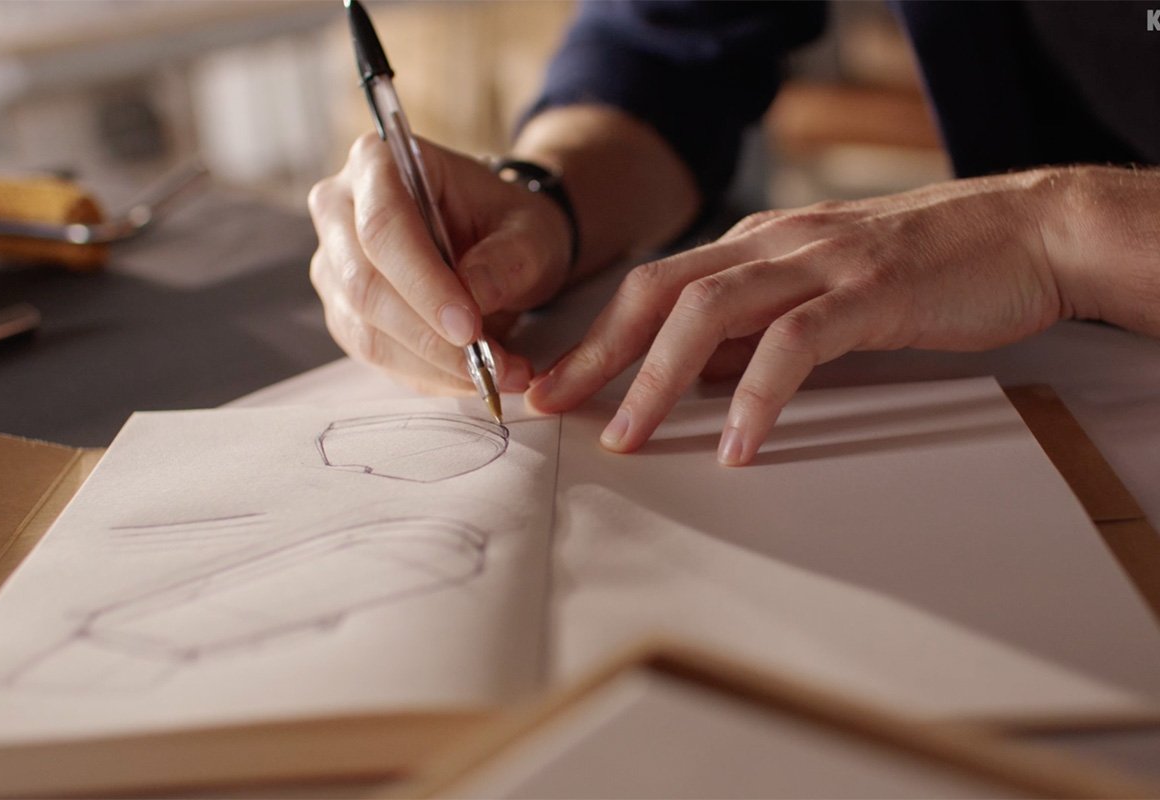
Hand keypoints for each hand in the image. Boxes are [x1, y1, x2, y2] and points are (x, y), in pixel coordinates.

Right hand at [308, 133, 572, 394]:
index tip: (469, 327)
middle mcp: (340, 210)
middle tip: (491, 365)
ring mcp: (334, 265)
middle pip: (364, 284)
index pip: (383, 226)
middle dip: (430, 336)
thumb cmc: (507, 223)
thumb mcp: (529, 231)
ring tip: (498, 374)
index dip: (423, 283)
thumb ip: (507, 259)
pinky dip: (427, 374)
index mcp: (377, 162)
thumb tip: (475, 297)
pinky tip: (470, 376)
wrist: (497, 241)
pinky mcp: (344, 311)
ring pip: (366, 330)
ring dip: (434, 364)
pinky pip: (375, 355)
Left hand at [527, 168, 1082, 464]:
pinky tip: (738, 444)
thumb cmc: (922, 269)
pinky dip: (757, 395)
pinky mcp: (870, 291)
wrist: (1024, 232)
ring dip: (658, 378)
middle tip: (557, 406)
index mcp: (756, 246)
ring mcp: (820, 263)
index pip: (653, 288)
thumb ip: (757, 329)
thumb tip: (694, 378)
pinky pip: (794, 342)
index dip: (596, 337)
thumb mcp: (819, 294)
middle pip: (659, 293)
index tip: (555, 384)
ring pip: (710, 311)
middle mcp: (773, 244)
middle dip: (600, 354)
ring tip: (629, 436)